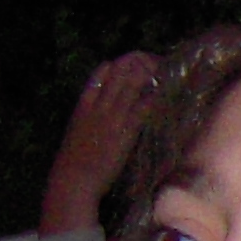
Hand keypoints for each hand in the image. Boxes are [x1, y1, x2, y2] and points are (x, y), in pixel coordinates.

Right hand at [38, 52, 160, 235]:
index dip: (119, 64)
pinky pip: (144, 106)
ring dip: (150, 74)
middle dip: (139, 62)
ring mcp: (113, 116)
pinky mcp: (126, 130)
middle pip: (120, 72)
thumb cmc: (75, 160)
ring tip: (164, 69)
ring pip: (133, 83)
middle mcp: (99, 105)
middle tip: (155, 61)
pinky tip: (165, 91)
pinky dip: (155, 96)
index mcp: (84, 103)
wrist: (74, 179)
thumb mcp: (78, 130)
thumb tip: (104, 110)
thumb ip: (89, 117)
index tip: (133, 62)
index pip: (101, 72)